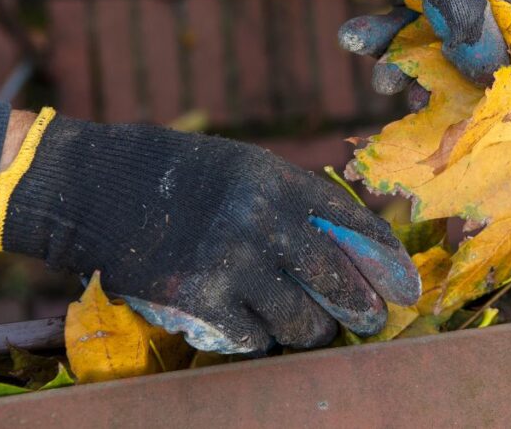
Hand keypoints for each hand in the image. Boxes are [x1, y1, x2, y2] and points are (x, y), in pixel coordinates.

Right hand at [0, 111, 418, 353]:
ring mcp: (227, 263)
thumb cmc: (189, 178)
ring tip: (311, 326)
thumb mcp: (252, 171)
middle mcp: (260, 221)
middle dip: (362, 311)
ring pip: (301, 323)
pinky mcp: (195, 300)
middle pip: (337, 284)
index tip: (408, 289)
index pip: (354, 228)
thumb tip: (361, 248)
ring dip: (312, 331)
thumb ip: (303, 205)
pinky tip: (257, 326)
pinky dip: (262, 339)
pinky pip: (254, 339)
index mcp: (280, 182)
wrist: (102, 187)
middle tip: (370, 322)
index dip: (388, 263)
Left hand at [266, 0, 510, 91]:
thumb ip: (465, 17)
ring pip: (439, 31)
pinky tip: (354, 39)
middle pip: (481, 28)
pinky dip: (386, 37)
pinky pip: (410, 21)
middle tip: (423, 97)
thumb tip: (490, 72)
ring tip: (381, 80)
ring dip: (408, 56)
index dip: (509, 52)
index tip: (488, 91)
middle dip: (447, 63)